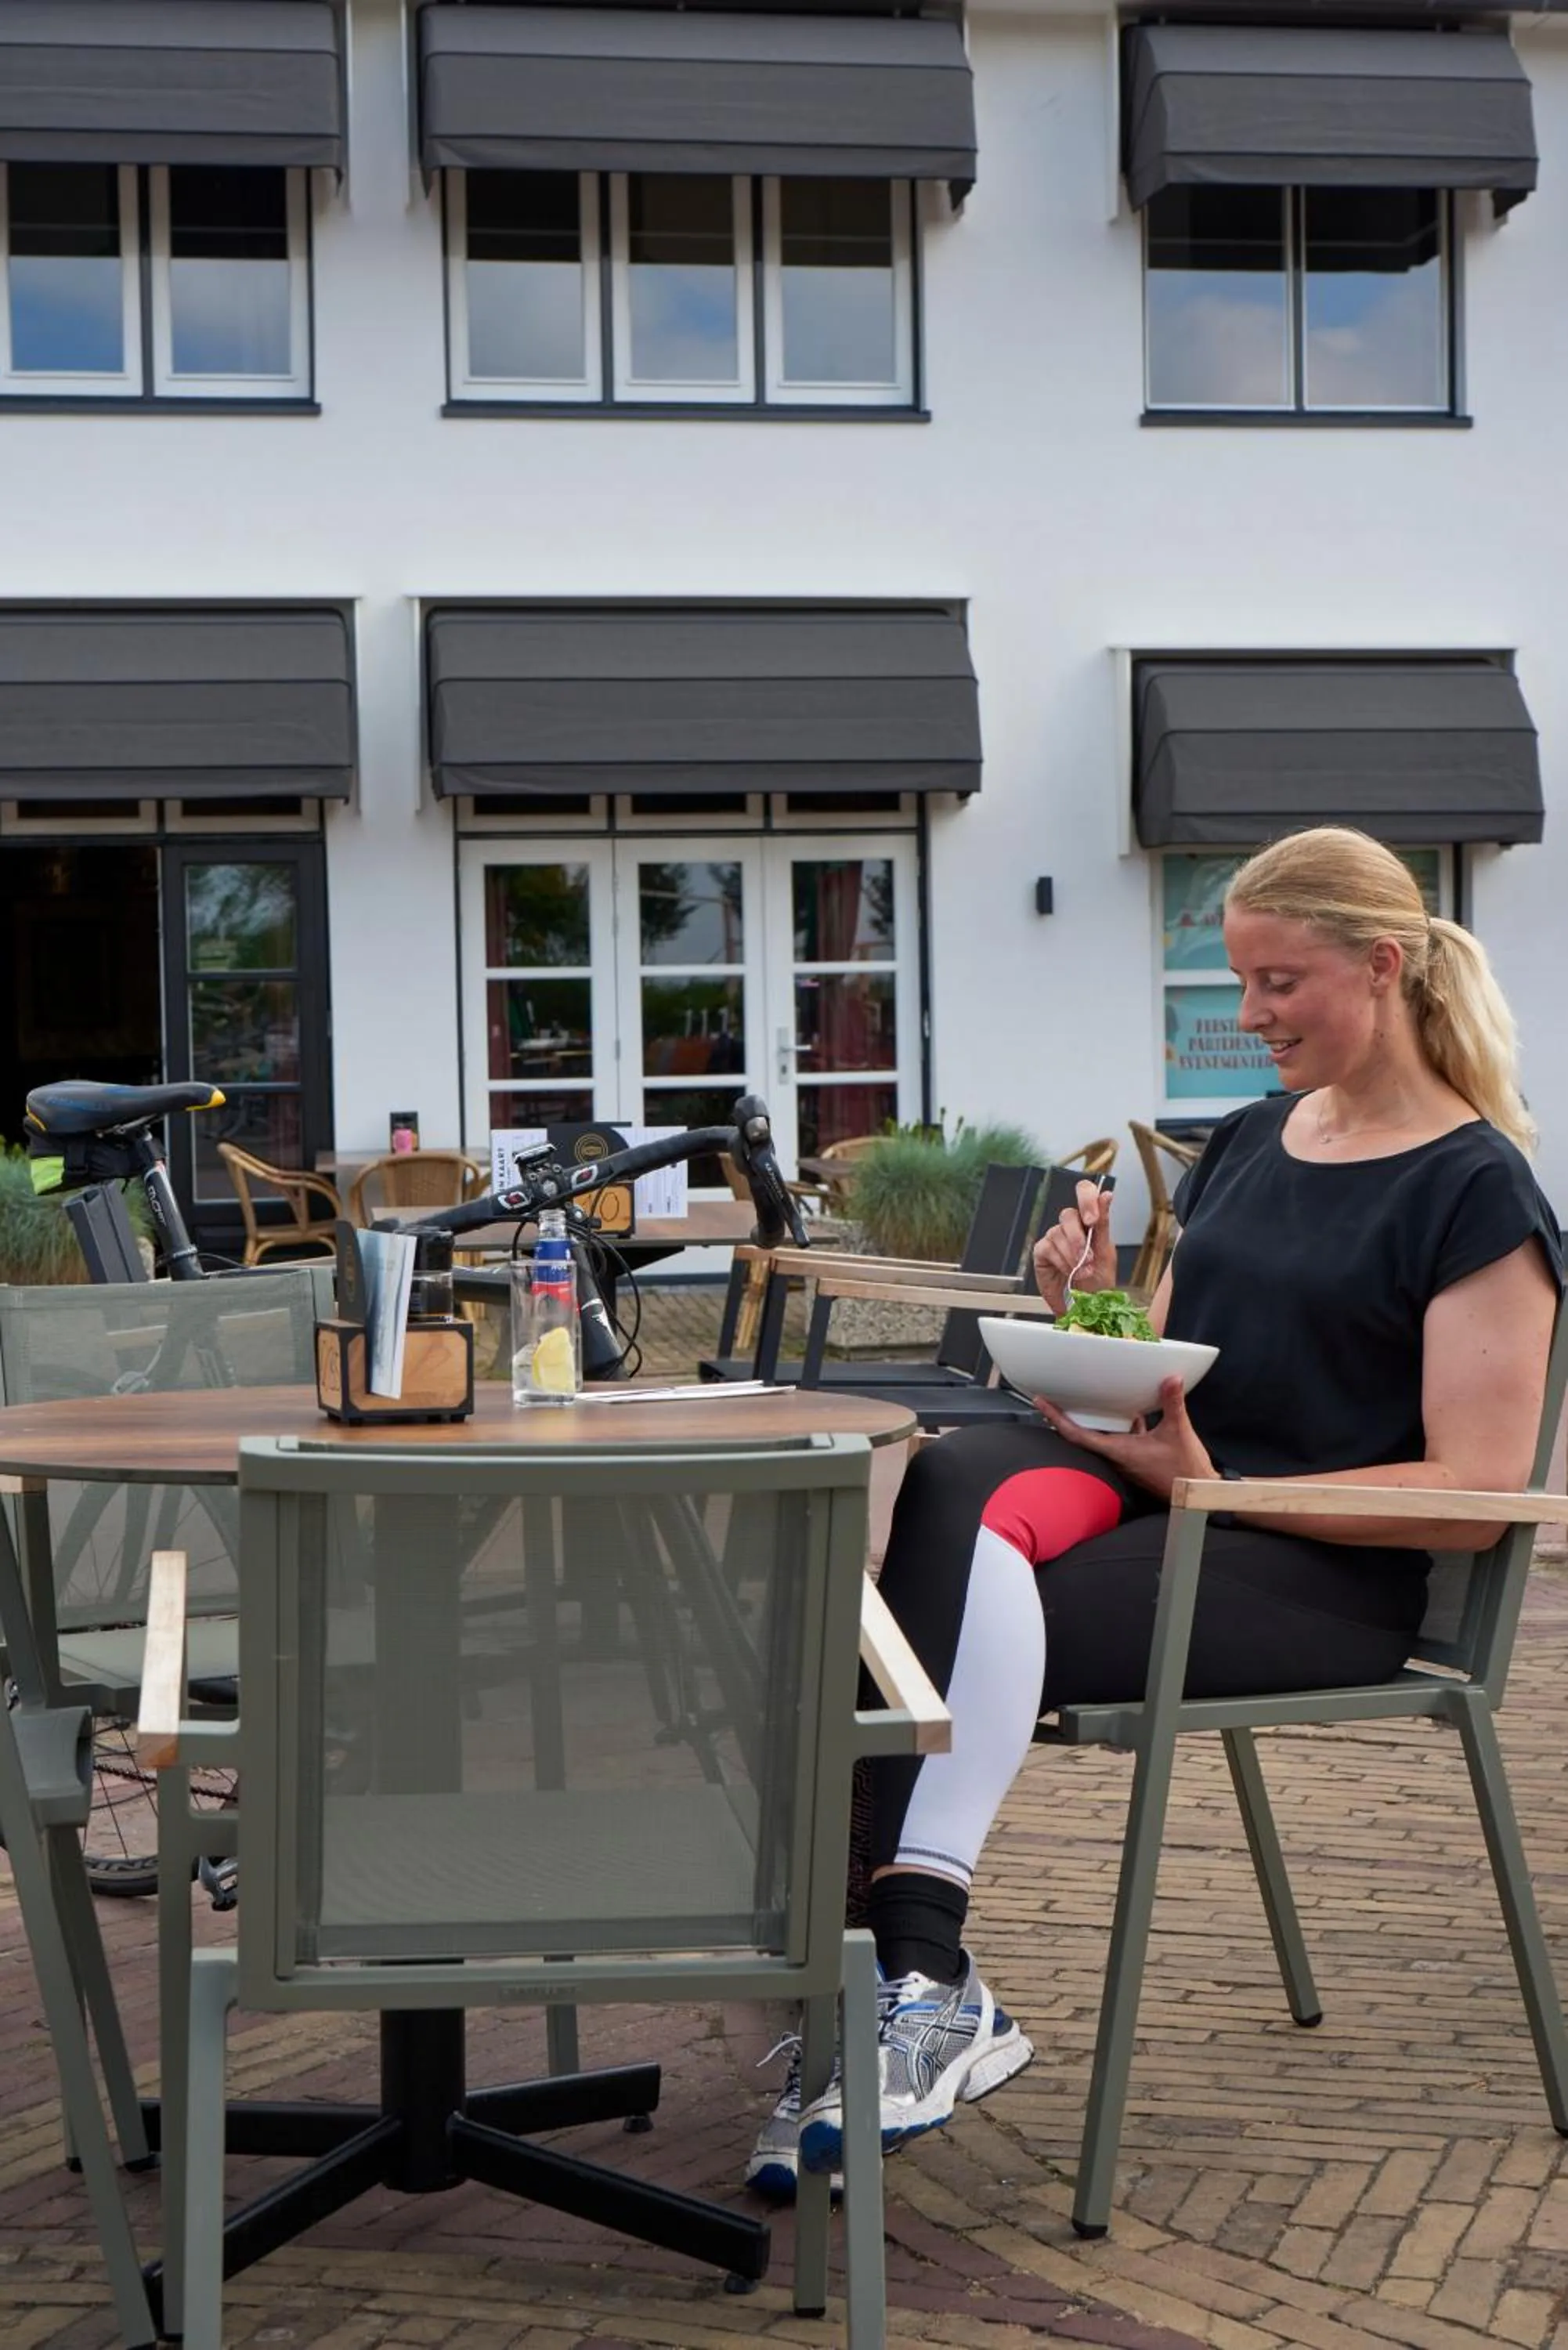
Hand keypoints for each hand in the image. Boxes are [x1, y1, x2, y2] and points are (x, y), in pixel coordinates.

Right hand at [1033, 1178, 1116, 1312]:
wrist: (1086, 1306)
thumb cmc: (1098, 1280)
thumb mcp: (1106, 1252)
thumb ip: (1103, 1224)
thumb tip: (1107, 1194)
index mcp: (1089, 1220)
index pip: (1084, 1192)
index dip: (1086, 1199)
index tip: (1092, 1220)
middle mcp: (1071, 1226)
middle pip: (1067, 1214)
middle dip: (1079, 1239)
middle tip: (1087, 1258)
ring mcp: (1055, 1237)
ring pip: (1058, 1234)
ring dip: (1073, 1256)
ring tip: (1082, 1272)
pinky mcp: (1042, 1251)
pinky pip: (1048, 1248)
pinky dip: (1061, 1262)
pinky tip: (1068, 1272)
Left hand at [1034, 1376, 1214, 1503]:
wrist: (1197, 1494)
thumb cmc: (1184, 1468)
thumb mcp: (1178, 1431)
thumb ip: (1172, 1403)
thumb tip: (1171, 1378)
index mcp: (1118, 1451)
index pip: (1078, 1435)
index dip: (1057, 1419)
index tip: (1041, 1402)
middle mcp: (1117, 1457)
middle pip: (1083, 1436)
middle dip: (1067, 1418)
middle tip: (1055, 1397)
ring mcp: (1126, 1459)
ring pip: (1102, 1438)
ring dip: (1094, 1421)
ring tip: (1087, 1399)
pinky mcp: (1138, 1459)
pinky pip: (1122, 1438)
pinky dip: (1121, 1424)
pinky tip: (1132, 1411)